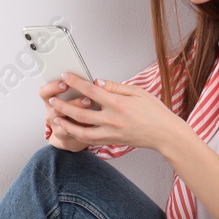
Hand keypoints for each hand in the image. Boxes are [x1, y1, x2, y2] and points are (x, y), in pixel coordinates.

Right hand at [39, 78, 90, 151]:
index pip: (44, 92)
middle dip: (71, 102)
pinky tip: (94, 122)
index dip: (53, 87)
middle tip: (86, 98)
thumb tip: (97, 82)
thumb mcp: (75, 96)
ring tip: (91, 109)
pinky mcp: (65, 137)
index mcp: (51, 100)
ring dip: (78, 115)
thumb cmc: (76, 110)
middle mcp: (51, 113)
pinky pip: (72, 133)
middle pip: (54, 108)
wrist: (74, 133)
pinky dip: (83, 127)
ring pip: (62, 122)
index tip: (65, 82)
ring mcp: (56, 126)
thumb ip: (83, 88)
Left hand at [46, 72, 182, 153]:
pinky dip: (78, 135)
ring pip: (81, 131)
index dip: (76, 82)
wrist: (165, 134)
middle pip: (80, 113)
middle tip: (52, 100)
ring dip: (66, 124)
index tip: (66, 76)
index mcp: (119, 104)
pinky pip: (90, 140)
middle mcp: (112, 120)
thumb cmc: (155, 113)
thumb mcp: (139, 92)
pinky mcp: (112, 141)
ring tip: (56, 118)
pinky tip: (72, 129)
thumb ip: (117, 87)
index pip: (91, 91)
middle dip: (63, 106)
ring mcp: (111, 133)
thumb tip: (98, 82)